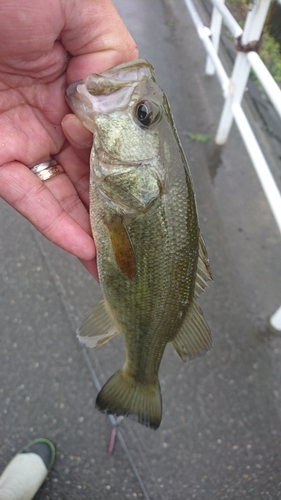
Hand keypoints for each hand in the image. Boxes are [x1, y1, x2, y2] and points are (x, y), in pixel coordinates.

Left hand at [0, 0, 137, 278]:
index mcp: (78, 81)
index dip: (131, 171)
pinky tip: (82, 245)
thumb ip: (113, 59)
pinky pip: (28, 196)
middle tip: (137, 242)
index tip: (149, 199)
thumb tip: (119, 110)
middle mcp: (52, 114)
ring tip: (114, 259)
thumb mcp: (81, 11)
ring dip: (89, 230)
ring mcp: (25, 136)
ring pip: (64, 194)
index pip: (113, 139)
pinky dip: (55, 224)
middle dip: (114, 211)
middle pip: (91, 174)